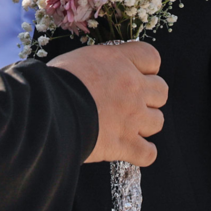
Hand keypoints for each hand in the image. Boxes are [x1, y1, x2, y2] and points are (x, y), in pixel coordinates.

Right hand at [48, 41, 166, 165]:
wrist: (49, 108)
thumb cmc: (54, 81)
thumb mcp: (76, 60)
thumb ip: (94, 65)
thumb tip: (92, 72)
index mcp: (118, 61)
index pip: (151, 57)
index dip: (146, 67)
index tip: (135, 72)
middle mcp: (132, 87)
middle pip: (162, 90)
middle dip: (150, 96)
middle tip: (131, 101)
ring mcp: (133, 117)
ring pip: (158, 121)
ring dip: (145, 124)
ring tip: (127, 126)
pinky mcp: (126, 144)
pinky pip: (149, 153)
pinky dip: (142, 153)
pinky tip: (131, 150)